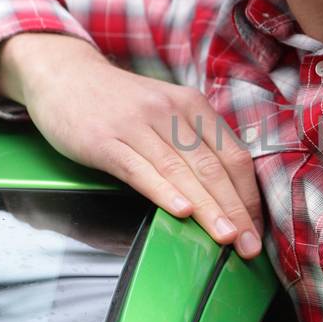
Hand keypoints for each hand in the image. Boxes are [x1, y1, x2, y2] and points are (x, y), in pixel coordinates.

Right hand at [0, 33, 262, 255]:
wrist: (64, 75)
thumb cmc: (119, 102)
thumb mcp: (165, 111)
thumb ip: (193, 144)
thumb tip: (225, 194)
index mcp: (192, 106)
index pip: (233, 156)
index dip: (248, 196)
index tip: (257, 230)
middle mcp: (170, 111)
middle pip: (212, 167)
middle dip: (235, 211)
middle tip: (250, 246)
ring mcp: (138, 125)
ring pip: (181, 171)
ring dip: (208, 208)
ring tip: (226, 238)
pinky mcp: (106, 140)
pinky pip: (140, 169)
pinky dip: (163, 192)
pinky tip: (181, 211)